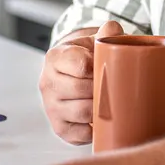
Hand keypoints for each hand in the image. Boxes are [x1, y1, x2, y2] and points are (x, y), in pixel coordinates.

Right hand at [39, 20, 123, 144]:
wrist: (72, 73)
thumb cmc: (86, 57)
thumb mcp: (93, 40)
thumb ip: (106, 33)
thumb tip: (113, 30)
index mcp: (55, 57)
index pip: (80, 65)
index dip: (100, 67)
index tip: (109, 67)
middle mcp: (47, 83)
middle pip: (81, 90)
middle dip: (102, 88)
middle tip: (117, 86)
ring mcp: (51, 107)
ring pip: (82, 112)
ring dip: (100, 108)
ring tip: (111, 100)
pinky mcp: (59, 128)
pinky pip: (81, 134)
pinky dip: (95, 129)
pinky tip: (102, 119)